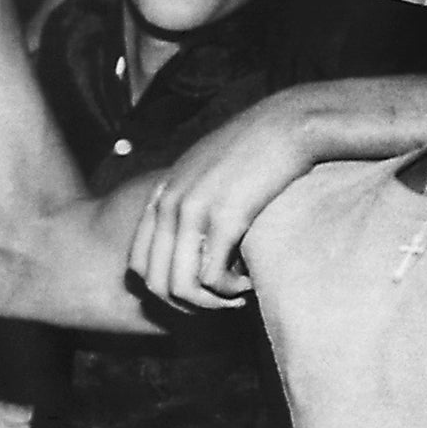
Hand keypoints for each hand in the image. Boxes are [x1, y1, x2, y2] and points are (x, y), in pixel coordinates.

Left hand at [129, 77, 426, 309]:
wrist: (289, 123)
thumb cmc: (257, 150)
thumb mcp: (209, 171)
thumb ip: (191, 199)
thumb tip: (193, 241)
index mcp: (162, 193)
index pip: (137, 263)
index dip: (164, 290)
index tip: (199, 290)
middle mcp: (169, 203)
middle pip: (155, 283)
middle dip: (187, 305)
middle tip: (220, 303)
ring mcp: (193, 210)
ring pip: (180, 287)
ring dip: (210, 303)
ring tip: (237, 297)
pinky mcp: (224, 218)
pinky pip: (212, 278)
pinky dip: (231, 291)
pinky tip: (250, 283)